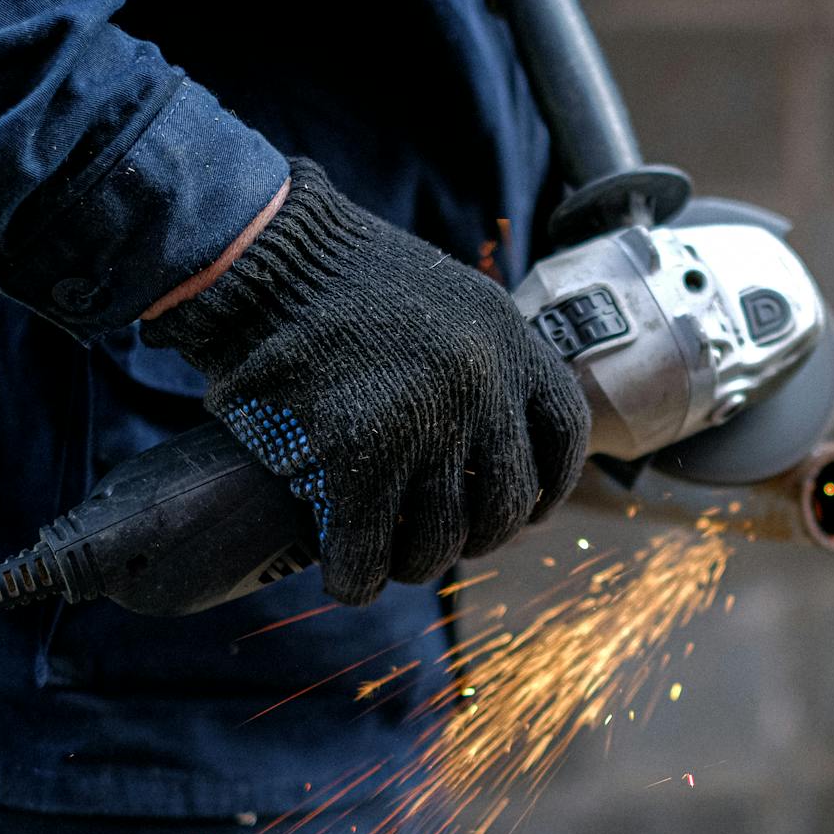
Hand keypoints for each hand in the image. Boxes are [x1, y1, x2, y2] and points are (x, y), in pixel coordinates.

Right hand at [143, 158, 589, 604]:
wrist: (266, 254)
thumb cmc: (344, 275)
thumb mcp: (449, 298)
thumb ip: (481, 360)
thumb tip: (493, 441)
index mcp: (511, 339)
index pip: (567, 432)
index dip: (555, 484)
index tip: (532, 507)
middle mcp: (483, 382)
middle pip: (509, 501)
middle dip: (478, 536)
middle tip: (443, 536)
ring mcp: (424, 419)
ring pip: (443, 538)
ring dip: (418, 563)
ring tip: (393, 559)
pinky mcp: (358, 450)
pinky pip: (369, 548)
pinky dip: (358, 577)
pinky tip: (349, 579)